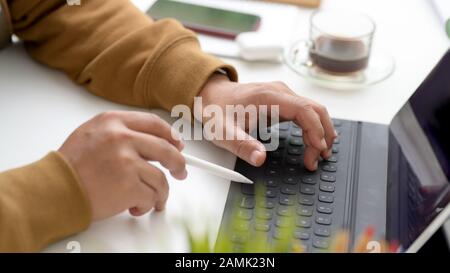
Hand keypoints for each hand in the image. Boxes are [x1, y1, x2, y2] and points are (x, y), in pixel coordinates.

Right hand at [58, 111, 185, 220]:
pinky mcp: (129, 185)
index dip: (170, 136)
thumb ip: (121, 132)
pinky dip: (148, 205)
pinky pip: (152, 196)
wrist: (54, 189)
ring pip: (161, 178)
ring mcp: (127, 161)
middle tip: (180, 172)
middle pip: (166, 149)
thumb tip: (153, 143)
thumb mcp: (93, 134)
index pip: (153, 123)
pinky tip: (137, 207)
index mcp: (113, 121)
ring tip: (153, 199)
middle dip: (178, 163)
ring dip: (161, 192)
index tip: (177, 145)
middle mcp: (122, 137)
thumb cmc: (71, 166)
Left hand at [199, 74, 336, 170]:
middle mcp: (280, 92)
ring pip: (314, 111)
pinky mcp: (282, 102)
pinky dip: (313, 128)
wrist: (211, 95)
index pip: (304, 110)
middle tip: (319, 158)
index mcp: (269, 96)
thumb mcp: (223, 132)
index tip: (316, 151)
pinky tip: (314, 142)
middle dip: (323, 134)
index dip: (316, 131)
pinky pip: (306, 113)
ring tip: (320, 154)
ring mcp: (283, 96)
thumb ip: (242, 145)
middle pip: (316, 110)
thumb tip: (260, 159)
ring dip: (321, 132)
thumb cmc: (217, 111)